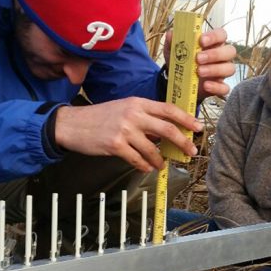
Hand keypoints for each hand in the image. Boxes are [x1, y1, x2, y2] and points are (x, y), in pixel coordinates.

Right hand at [53, 97, 202, 172]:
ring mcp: (124, 130)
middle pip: (166, 129)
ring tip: (161, 164)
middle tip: (191, 151)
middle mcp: (133, 114)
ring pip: (153, 149)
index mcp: (137, 103)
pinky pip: (137, 160)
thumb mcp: (123, 108)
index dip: (186, 119)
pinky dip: (145, 166)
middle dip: (183, 141)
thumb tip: (164, 132)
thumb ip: (144, 117)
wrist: (73, 124)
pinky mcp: (115, 145)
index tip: (198, 127)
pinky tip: (146, 168)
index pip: (168, 109)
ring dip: (160, 160)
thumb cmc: (99, 117)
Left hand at [163, 27, 236, 100]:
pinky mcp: (220, 86)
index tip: (201, 41)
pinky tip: (206, 85)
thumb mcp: (174, 51)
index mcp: (213, 43)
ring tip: (199, 72)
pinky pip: (225, 88)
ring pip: (230, 68)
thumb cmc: (182, 61)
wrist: (179, 82)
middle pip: (230, 51)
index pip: (221, 34)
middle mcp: (221, 56)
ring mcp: (222, 72)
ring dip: (215, 69)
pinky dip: (216, 87)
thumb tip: (171, 34)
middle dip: (215, 54)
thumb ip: (173, 42)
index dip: (214, 36)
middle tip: (198, 58)